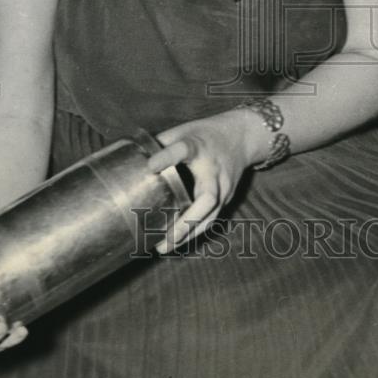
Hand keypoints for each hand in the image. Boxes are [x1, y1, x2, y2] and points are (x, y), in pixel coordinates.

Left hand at [148, 108, 263, 252]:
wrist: (243, 136)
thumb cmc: (206, 134)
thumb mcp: (184, 130)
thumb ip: (162, 145)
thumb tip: (133, 160)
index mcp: (198, 146)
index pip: (183, 150)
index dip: (167, 157)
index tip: (151, 166)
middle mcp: (214, 168)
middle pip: (207, 198)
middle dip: (186, 222)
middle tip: (164, 238)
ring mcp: (224, 185)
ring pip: (211, 215)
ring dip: (189, 234)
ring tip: (164, 247)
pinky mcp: (228, 197)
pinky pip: (212, 218)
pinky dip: (195, 231)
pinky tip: (178, 241)